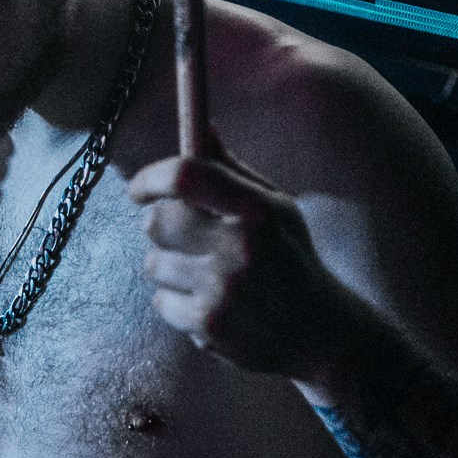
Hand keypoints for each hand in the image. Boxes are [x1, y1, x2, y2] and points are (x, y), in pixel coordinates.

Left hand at [128, 139, 335, 378]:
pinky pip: (160, 300)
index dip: (151, 178)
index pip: (184, 177)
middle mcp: (239, 247)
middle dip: (162, 225)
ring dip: (170, 266)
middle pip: (157, 221)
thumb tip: (201, 127)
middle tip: (185, 235)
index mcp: (257, 210)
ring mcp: (222, 289)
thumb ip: (232, 171)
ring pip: (153, 263)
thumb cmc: (291, 258)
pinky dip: (175, 301)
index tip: (138, 188)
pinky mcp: (207, 324)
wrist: (318, 330)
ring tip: (205, 273)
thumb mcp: (276, 207)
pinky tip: (209, 302)